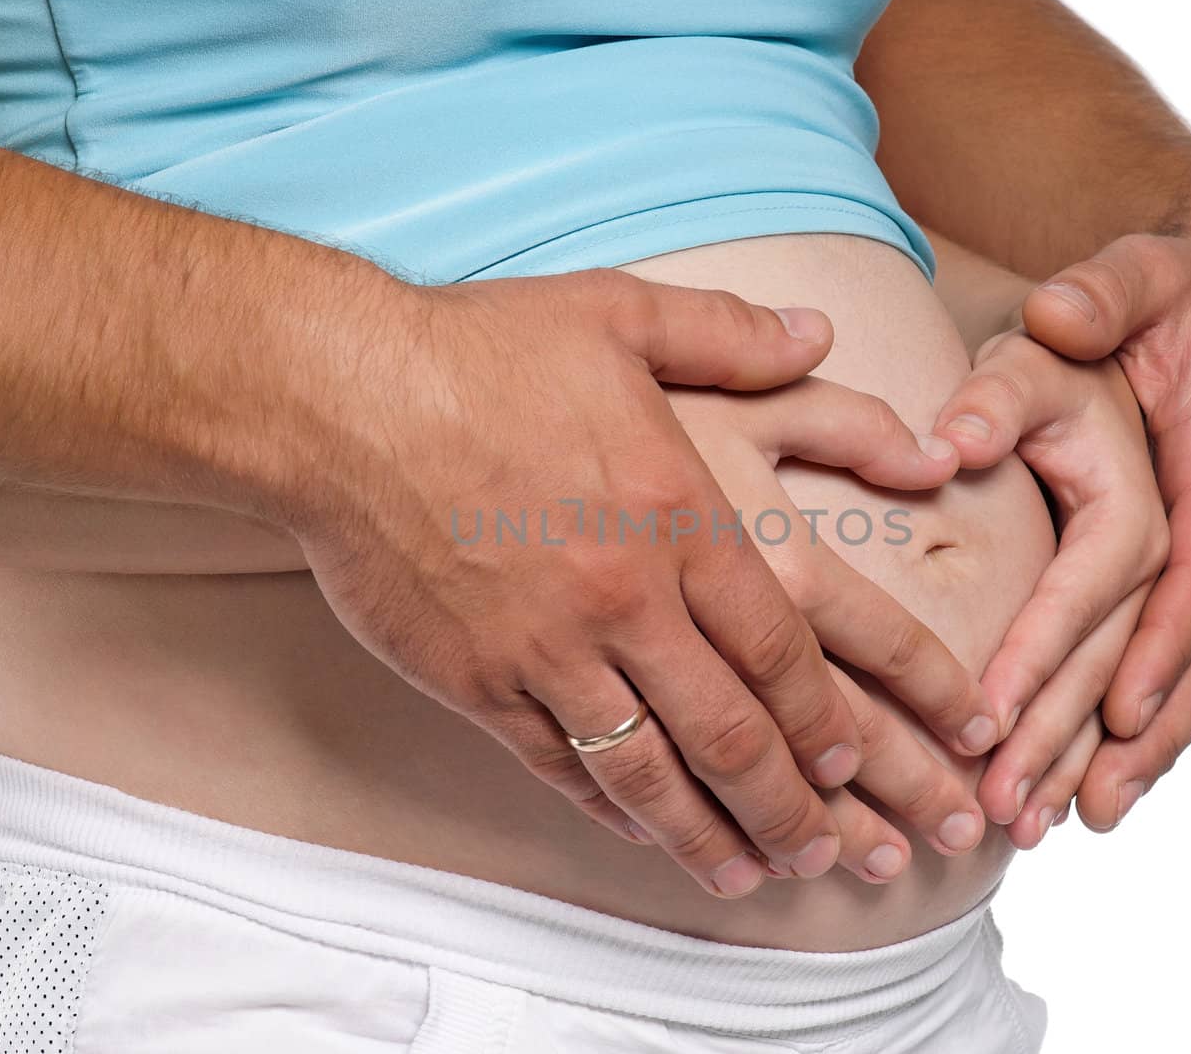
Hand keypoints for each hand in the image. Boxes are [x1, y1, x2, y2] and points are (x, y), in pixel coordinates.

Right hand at [273, 268, 961, 896]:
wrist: (337, 399)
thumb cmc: (478, 351)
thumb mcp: (620, 313)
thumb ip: (730, 332)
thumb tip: (818, 331)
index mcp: (678, 517)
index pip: (780, 649)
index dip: (825, 720)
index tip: (852, 764)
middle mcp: (625, 600)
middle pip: (730, 733)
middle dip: (788, 806)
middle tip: (828, 853)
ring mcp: (547, 650)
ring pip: (648, 773)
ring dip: (706, 834)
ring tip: (748, 876)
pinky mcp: (477, 682)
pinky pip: (558, 766)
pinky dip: (610, 810)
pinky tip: (642, 833)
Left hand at [970, 229, 1190, 829]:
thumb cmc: (1176, 296)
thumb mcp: (1140, 275)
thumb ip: (1100, 295)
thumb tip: (1051, 318)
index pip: (1184, 570)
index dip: (1149, 646)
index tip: (1097, 719)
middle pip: (1178, 648)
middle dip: (1104, 731)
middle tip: (1028, 802)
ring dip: (1134, 754)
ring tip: (1069, 824)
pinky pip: (1187, 665)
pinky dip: (1153, 729)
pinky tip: (1106, 786)